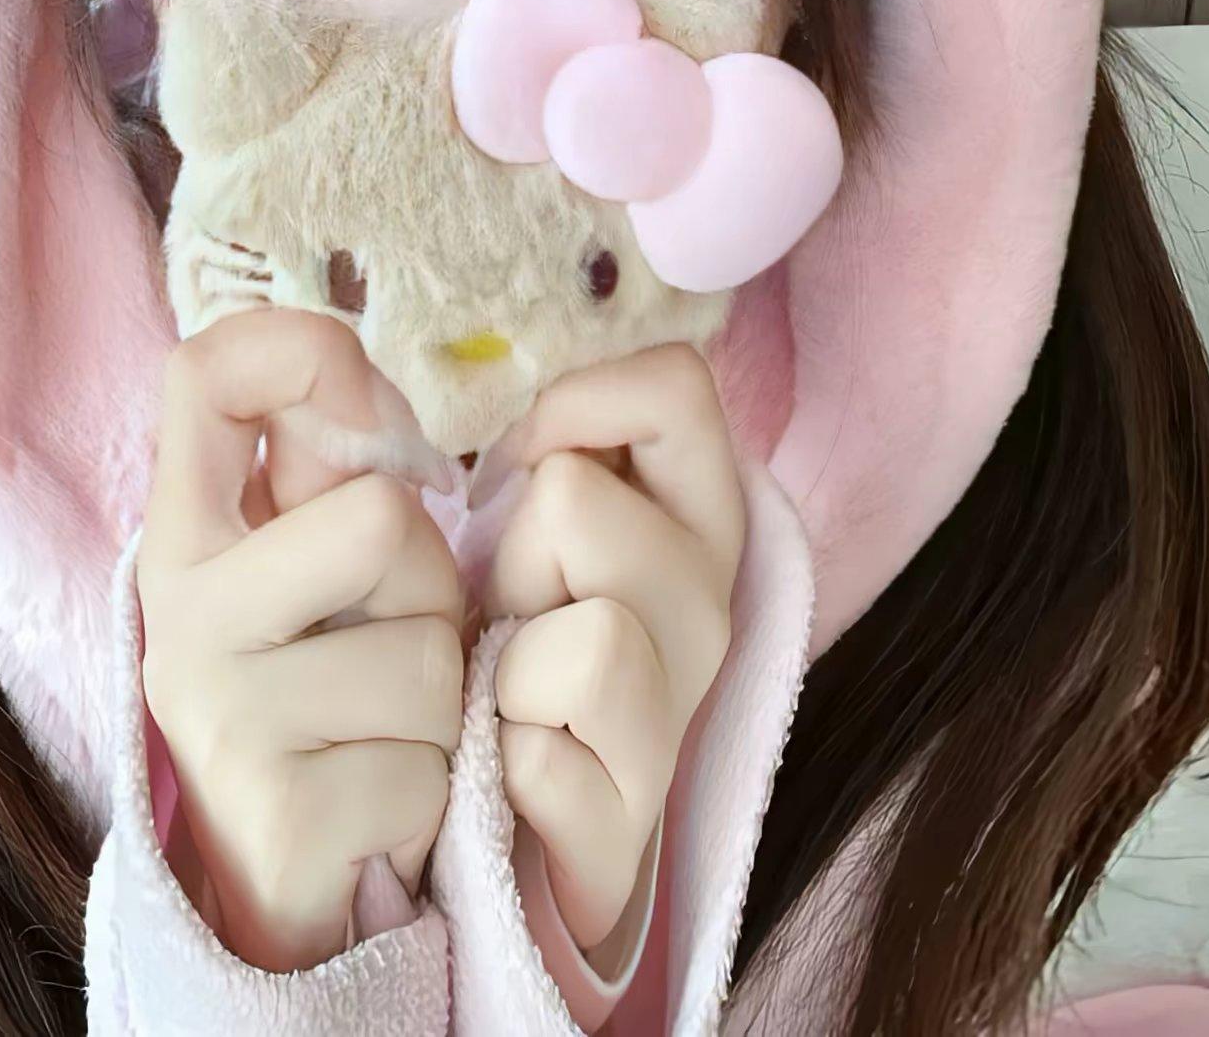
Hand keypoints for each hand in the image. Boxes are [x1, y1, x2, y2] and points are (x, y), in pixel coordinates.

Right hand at [137, 309, 465, 972]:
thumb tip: (367, 391)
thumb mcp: (317, 571)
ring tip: (386, 726)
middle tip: (388, 643)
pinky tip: (381, 798)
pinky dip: (435, 781)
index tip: (369, 412)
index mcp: (186, 532)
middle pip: (383, 516)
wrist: (288, 889)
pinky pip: (428, 755)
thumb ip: (331, 476)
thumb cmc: (327, 695)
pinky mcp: (278, 811)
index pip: (203, 373)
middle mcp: (182, 610)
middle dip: (429, 586)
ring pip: (427, 648)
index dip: (300, 351)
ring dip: (442, 695)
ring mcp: (220, 712)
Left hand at [480, 344, 745, 951]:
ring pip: (583, 636)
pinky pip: (541, 761)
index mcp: (695, 515)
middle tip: (515, 607)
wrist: (516, 818)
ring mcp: (676, 716)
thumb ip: (546, 452)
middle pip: (575, 499)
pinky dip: (501, 758)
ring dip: (508, 662)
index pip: (678, 385)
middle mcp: (708, 604)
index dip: (578, 405)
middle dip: (514, 548)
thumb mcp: (533, 525)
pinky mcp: (626, 823)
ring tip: (509, 686)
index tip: (528, 466)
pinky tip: (509, 764)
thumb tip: (522, 427)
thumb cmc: (514, 640)